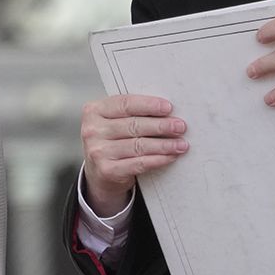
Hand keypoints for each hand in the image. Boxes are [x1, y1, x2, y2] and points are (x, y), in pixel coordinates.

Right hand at [80, 94, 187, 215]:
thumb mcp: (114, 121)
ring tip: (181, 144)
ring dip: (164, 145)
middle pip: (133, 125)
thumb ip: (132, 113)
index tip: (168, 107)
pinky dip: (158, 159)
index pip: (124, 104)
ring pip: (138, 145)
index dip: (148, 105)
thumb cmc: (112, 140)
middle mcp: (92, 130)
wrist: (99, 171)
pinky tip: (170, 156)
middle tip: (180, 126)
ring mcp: (98, 151)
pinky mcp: (107, 170)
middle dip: (161, 126)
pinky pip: (138, 163)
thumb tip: (166, 111)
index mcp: (94, 111)